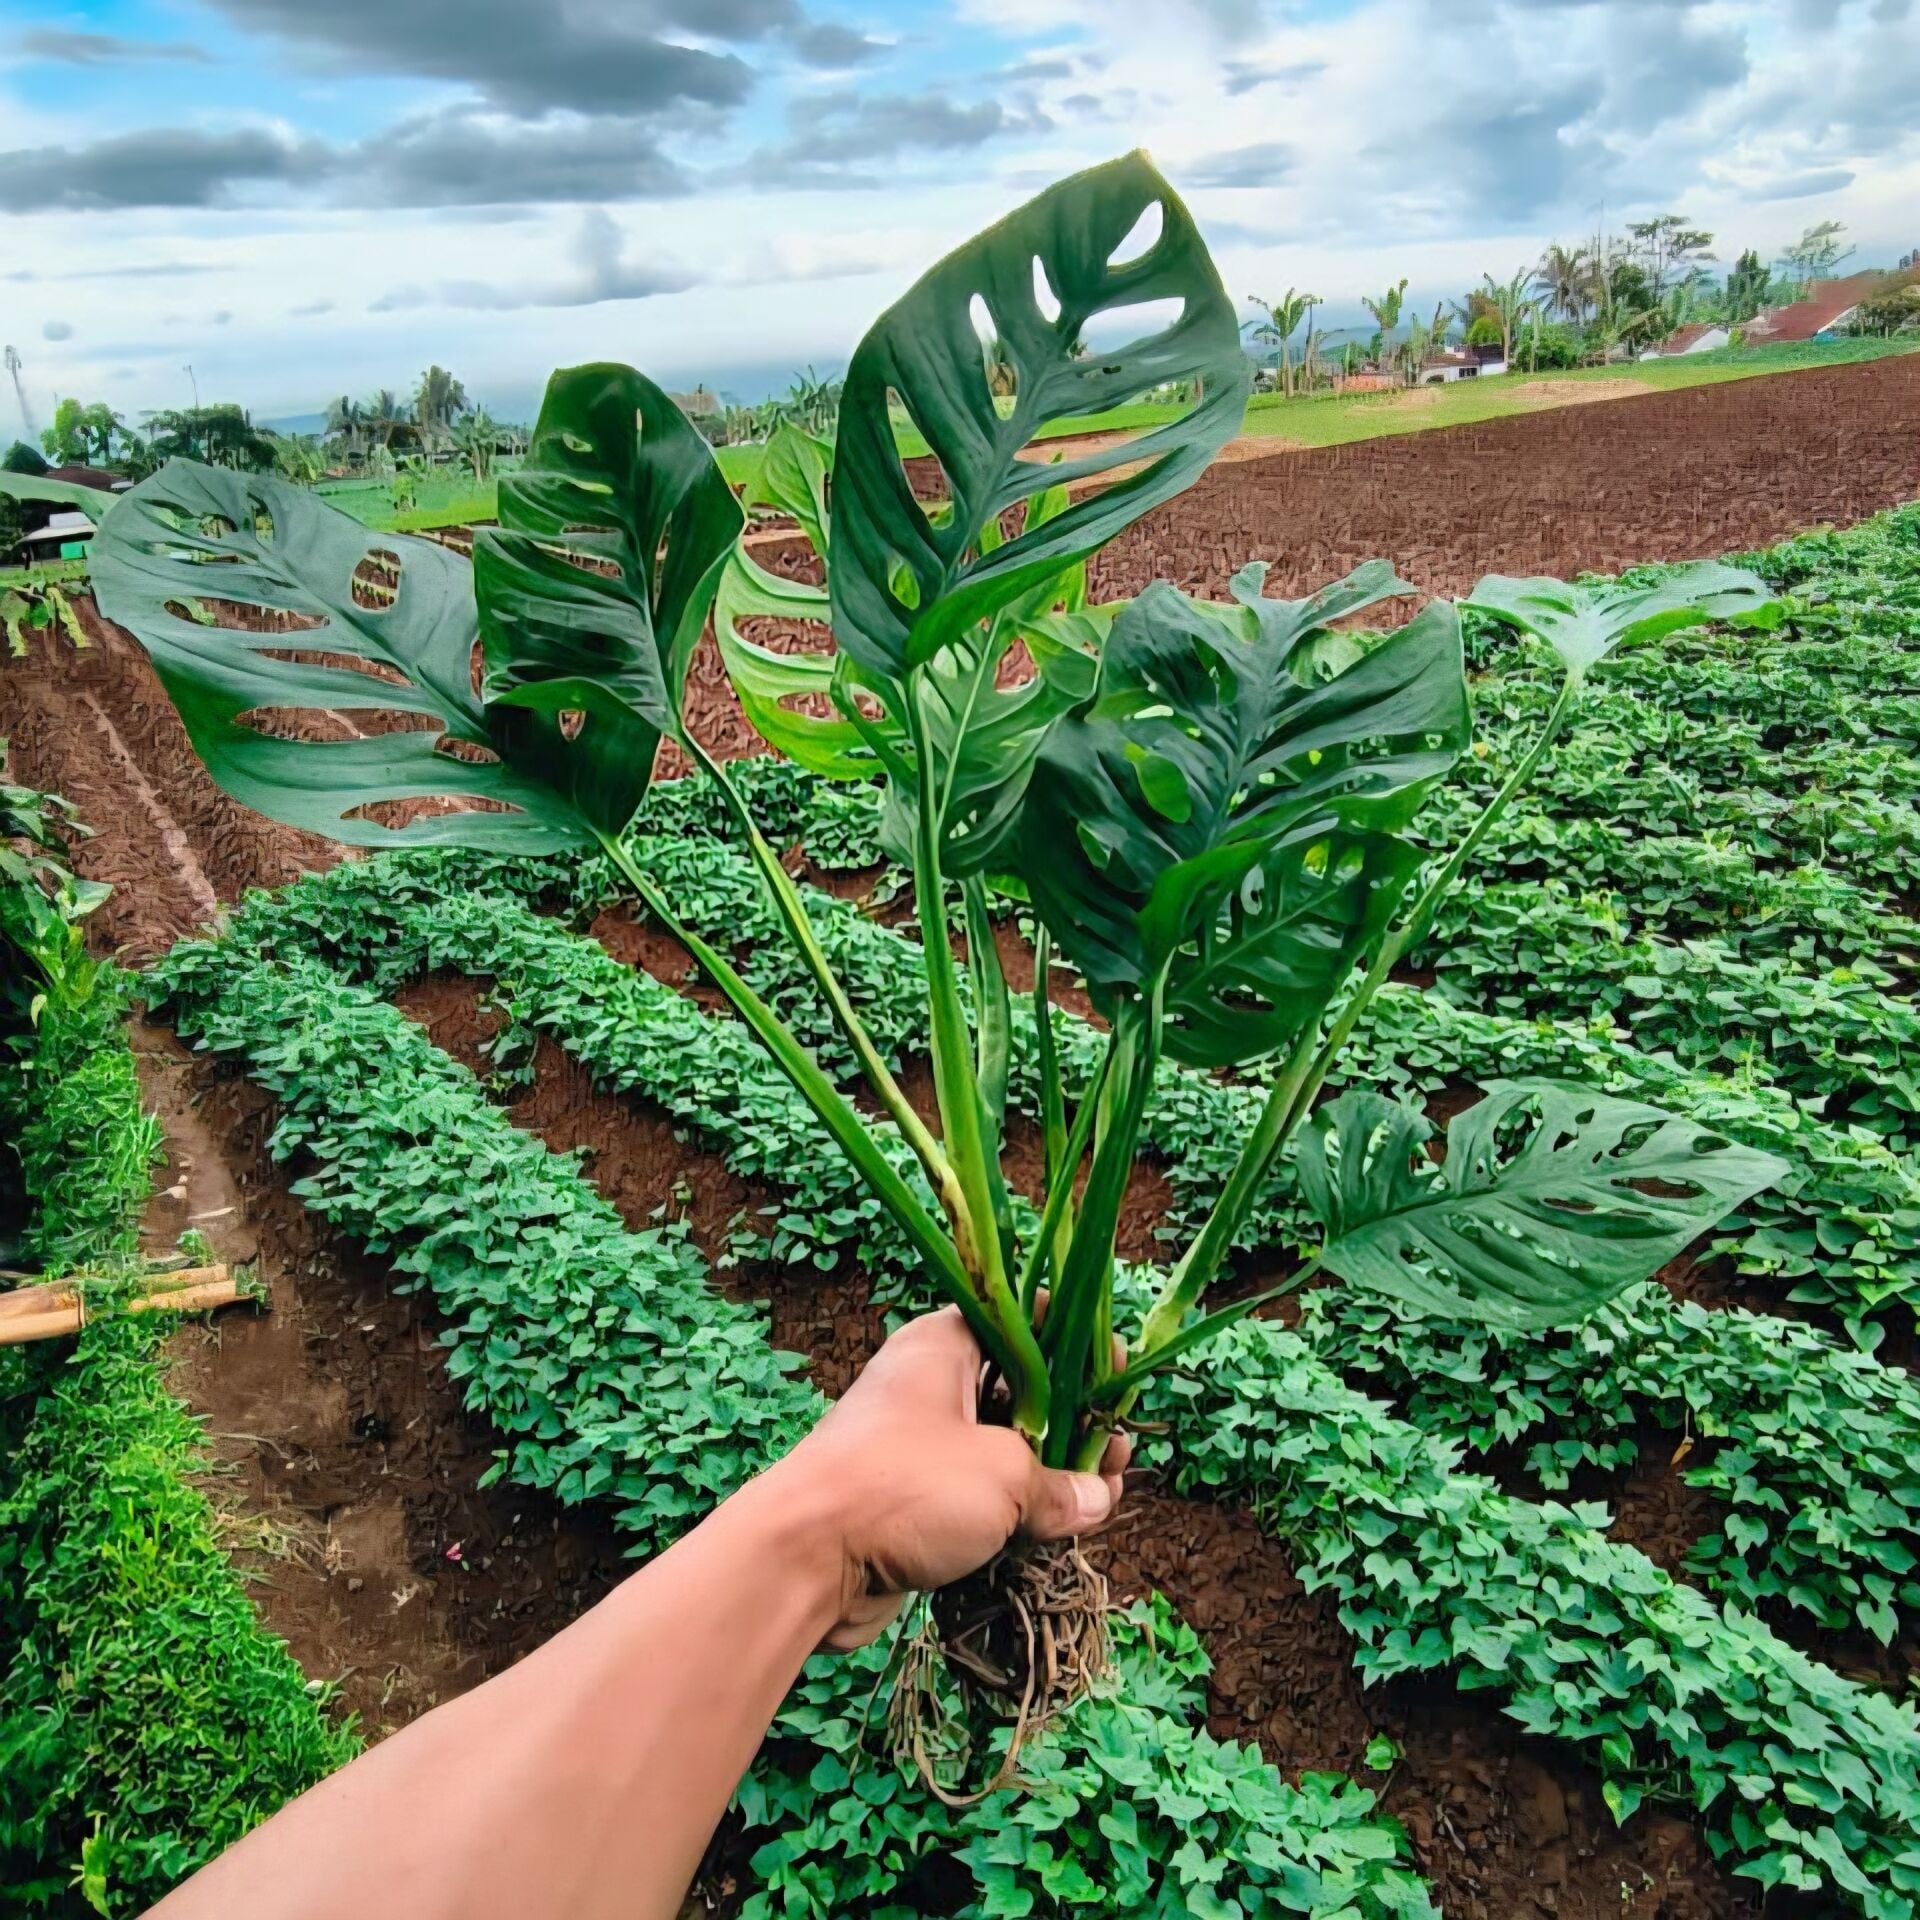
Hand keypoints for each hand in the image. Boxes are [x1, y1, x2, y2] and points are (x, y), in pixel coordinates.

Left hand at [767, 1308, 1130, 1651]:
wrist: (803, 1559)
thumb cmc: (903, 1487)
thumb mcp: (1004, 1475)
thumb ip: (1060, 1485)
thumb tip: (1097, 1497)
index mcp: (944, 1346)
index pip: (1022, 1322)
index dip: (1075, 1344)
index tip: (1116, 1370)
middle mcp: (930, 1386)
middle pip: (1019, 1390)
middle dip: (1075, 1420)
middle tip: (1123, 1445)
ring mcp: (919, 1446)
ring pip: (1002, 1449)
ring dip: (1053, 1472)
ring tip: (1107, 1492)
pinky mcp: (911, 1502)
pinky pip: (979, 1495)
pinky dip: (1018, 1510)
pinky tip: (1062, 1530)